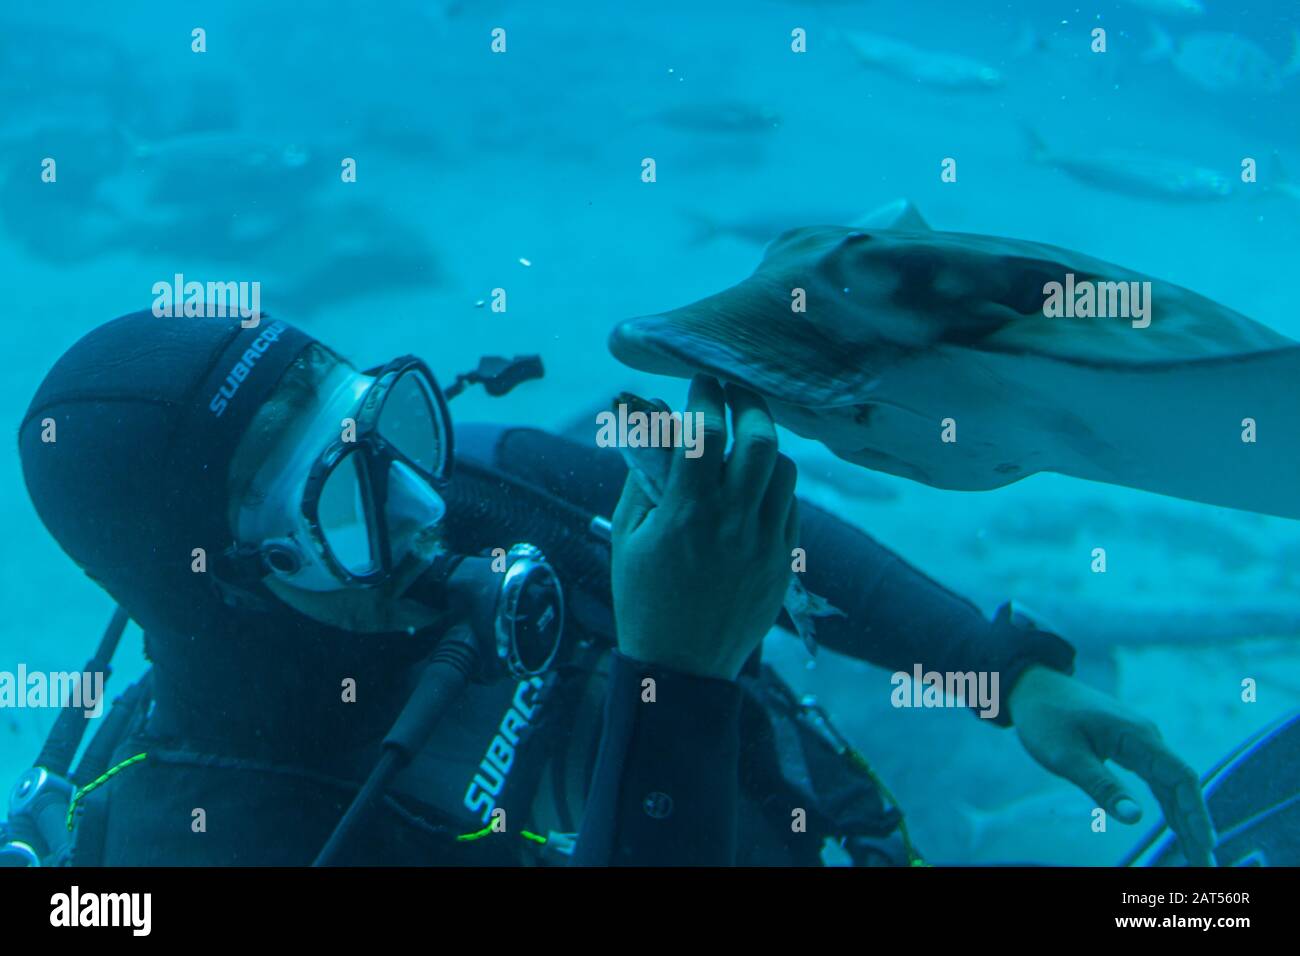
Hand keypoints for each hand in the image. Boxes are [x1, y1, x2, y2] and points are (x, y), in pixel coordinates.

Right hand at [610, 375, 797, 680]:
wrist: (680, 667)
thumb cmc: (642, 599)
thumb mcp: (625, 537)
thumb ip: (640, 480)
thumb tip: (652, 429)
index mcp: (688, 514)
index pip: (706, 432)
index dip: (705, 396)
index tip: (702, 381)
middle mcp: (733, 523)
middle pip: (760, 441)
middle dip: (749, 406)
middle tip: (736, 394)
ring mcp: (765, 543)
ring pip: (783, 472)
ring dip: (764, 449)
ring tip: (745, 445)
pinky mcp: (784, 563)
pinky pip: (790, 507)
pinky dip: (773, 488)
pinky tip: (754, 489)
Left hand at [1009, 666, 1216, 865]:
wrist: (1032, 686)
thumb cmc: (1046, 718)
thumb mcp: (1067, 756)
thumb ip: (1102, 786)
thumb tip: (1135, 818)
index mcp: (1137, 736)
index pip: (1180, 777)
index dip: (1196, 811)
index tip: (1205, 843)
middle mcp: (1146, 737)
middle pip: (1182, 785)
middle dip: (1195, 824)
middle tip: (1204, 862)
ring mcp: (1140, 741)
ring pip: (1171, 784)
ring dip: (1184, 817)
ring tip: (1196, 853)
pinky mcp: (1129, 746)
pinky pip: (1156, 779)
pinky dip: (1168, 804)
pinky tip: (1177, 826)